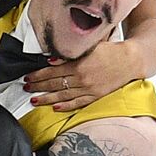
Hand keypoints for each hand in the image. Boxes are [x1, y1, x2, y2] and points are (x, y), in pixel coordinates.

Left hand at [23, 41, 138, 111]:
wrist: (129, 61)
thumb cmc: (109, 51)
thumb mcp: (89, 47)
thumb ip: (69, 54)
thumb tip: (50, 61)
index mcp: (78, 65)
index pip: (52, 72)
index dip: (38, 75)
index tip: (28, 77)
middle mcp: (81, 79)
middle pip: (54, 84)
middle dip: (38, 86)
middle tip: (26, 88)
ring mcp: (88, 89)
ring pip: (63, 96)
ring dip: (46, 99)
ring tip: (34, 101)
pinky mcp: (95, 96)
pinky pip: (77, 103)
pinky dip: (66, 106)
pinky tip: (55, 108)